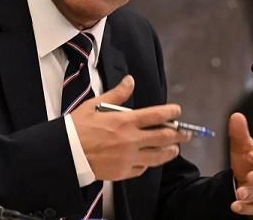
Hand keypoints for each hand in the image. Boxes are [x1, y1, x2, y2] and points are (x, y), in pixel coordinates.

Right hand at [71, 75, 191, 180]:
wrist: (65, 154)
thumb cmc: (77, 128)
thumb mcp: (95, 105)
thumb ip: (116, 95)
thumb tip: (130, 81)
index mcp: (124, 121)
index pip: (156, 115)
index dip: (171, 112)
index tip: (178, 111)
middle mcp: (130, 140)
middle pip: (164, 137)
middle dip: (179, 134)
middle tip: (187, 133)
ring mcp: (128, 158)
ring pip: (158, 156)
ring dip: (170, 151)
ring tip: (175, 148)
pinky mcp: (123, 172)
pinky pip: (142, 168)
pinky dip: (149, 163)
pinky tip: (151, 159)